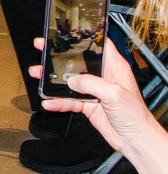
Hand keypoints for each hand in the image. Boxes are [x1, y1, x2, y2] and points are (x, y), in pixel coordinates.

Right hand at [33, 31, 157, 156]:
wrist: (135, 139)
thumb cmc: (135, 115)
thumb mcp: (114, 93)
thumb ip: (91, 83)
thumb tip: (72, 80)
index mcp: (114, 67)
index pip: (98, 46)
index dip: (83, 37)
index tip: (67, 33)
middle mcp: (103, 77)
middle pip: (78, 62)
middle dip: (59, 57)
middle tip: (42, 48)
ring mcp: (95, 92)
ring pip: (69, 82)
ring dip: (53, 80)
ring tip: (38, 74)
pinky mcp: (89, 105)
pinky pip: (69, 101)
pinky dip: (58, 102)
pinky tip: (49, 102)